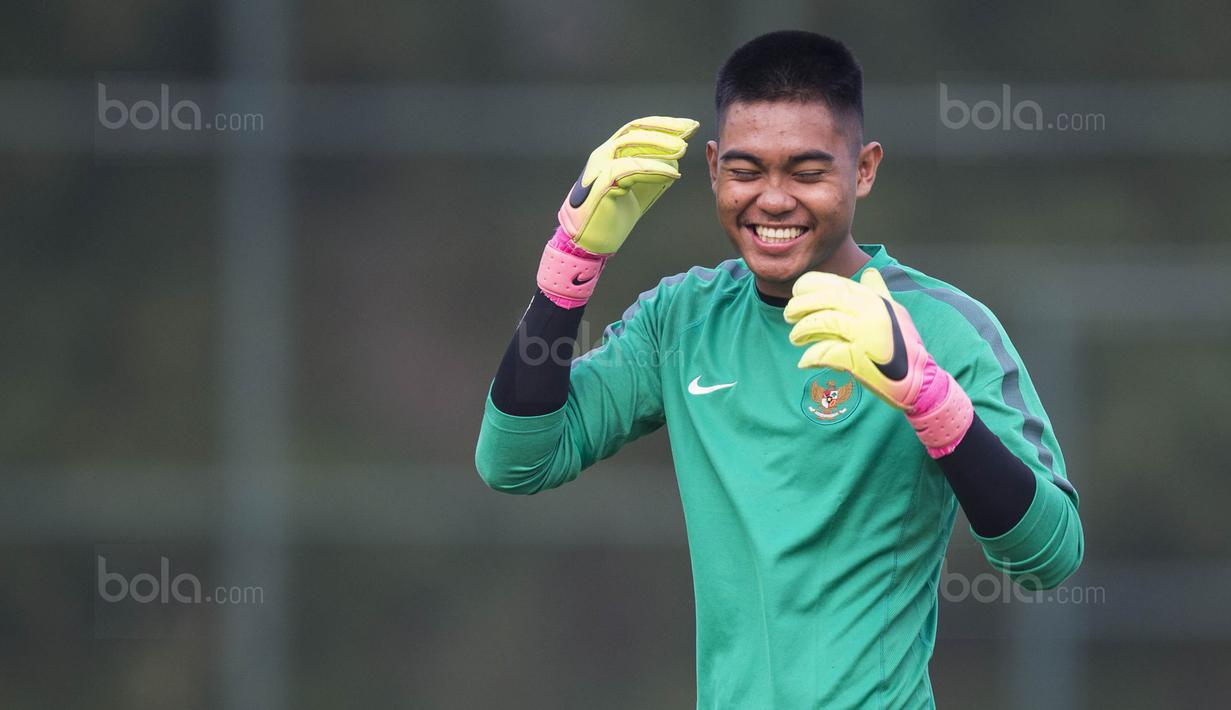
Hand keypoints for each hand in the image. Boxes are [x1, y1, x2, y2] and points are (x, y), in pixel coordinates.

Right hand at [557, 116, 699, 255]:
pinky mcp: (603, 183)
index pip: (639, 129)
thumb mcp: (639, 189)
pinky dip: (654, 169)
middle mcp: (604, 154)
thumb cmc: (612, 215)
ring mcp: (601, 167)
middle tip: (690, 129)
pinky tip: (673, 174)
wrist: (589, 241)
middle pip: (636, 130)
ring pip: (632, 144)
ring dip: (660, 145)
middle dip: (665, 128)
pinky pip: (631, 169)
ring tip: (683, 149)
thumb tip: (675, 161)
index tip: (689, 127)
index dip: (665, 125)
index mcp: (611, 153)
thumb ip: (654, 173)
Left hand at [783, 268, 930, 410]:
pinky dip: (811, 356)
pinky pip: (826, 352)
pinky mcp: (860, 359)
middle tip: (789, 315)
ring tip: (795, 338)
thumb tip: (870, 272)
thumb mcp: (895, 313)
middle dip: (801, 304)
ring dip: (803, 329)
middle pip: (826, 299)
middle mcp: (870, 313)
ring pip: (823, 322)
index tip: (796, 292)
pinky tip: (804, 361)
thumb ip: (879, 292)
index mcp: (874, 300)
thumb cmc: (904, 346)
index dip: (810, 285)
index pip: (836, 283)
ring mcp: (865, 335)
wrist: (920, 380)